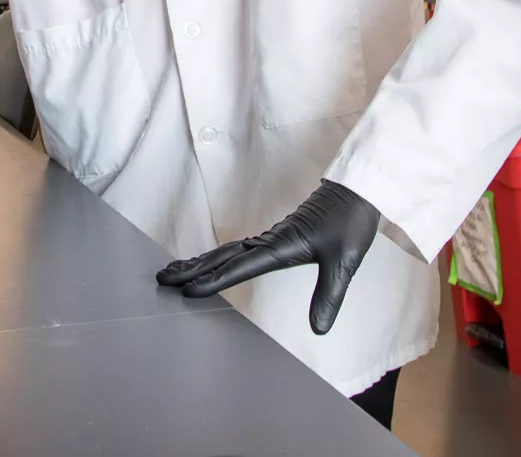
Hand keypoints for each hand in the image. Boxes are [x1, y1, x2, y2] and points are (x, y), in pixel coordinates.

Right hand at [155, 181, 379, 334]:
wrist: (358, 191)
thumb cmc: (351, 221)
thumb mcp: (345, 261)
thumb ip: (329, 296)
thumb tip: (318, 330)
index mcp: (281, 245)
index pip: (240, 266)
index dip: (214, 280)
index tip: (188, 290)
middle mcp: (270, 240)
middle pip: (223, 255)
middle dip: (192, 268)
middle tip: (163, 278)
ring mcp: (271, 237)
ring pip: (226, 250)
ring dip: (200, 261)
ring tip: (174, 269)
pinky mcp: (276, 236)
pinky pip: (238, 248)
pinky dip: (218, 256)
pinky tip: (212, 261)